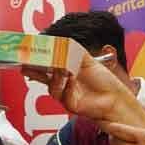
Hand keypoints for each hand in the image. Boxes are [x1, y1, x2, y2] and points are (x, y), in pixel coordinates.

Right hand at [24, 56, 144, 126]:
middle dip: (34, 69)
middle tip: (28, 61)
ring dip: (55, 76)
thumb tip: (60, 40)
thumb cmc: (104, 82)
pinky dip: (67, 85)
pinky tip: (72, 78)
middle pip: (42, 76)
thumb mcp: (88, 60)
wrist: (115, 98)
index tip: (30, 50)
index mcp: (65, 71)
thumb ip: (74, 50)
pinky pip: (63, 94)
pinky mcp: (70, 104)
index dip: (38, 58)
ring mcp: (65, 94)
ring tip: (60, 67)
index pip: (47, 64)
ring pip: (51, 86)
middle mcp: (63, 83)